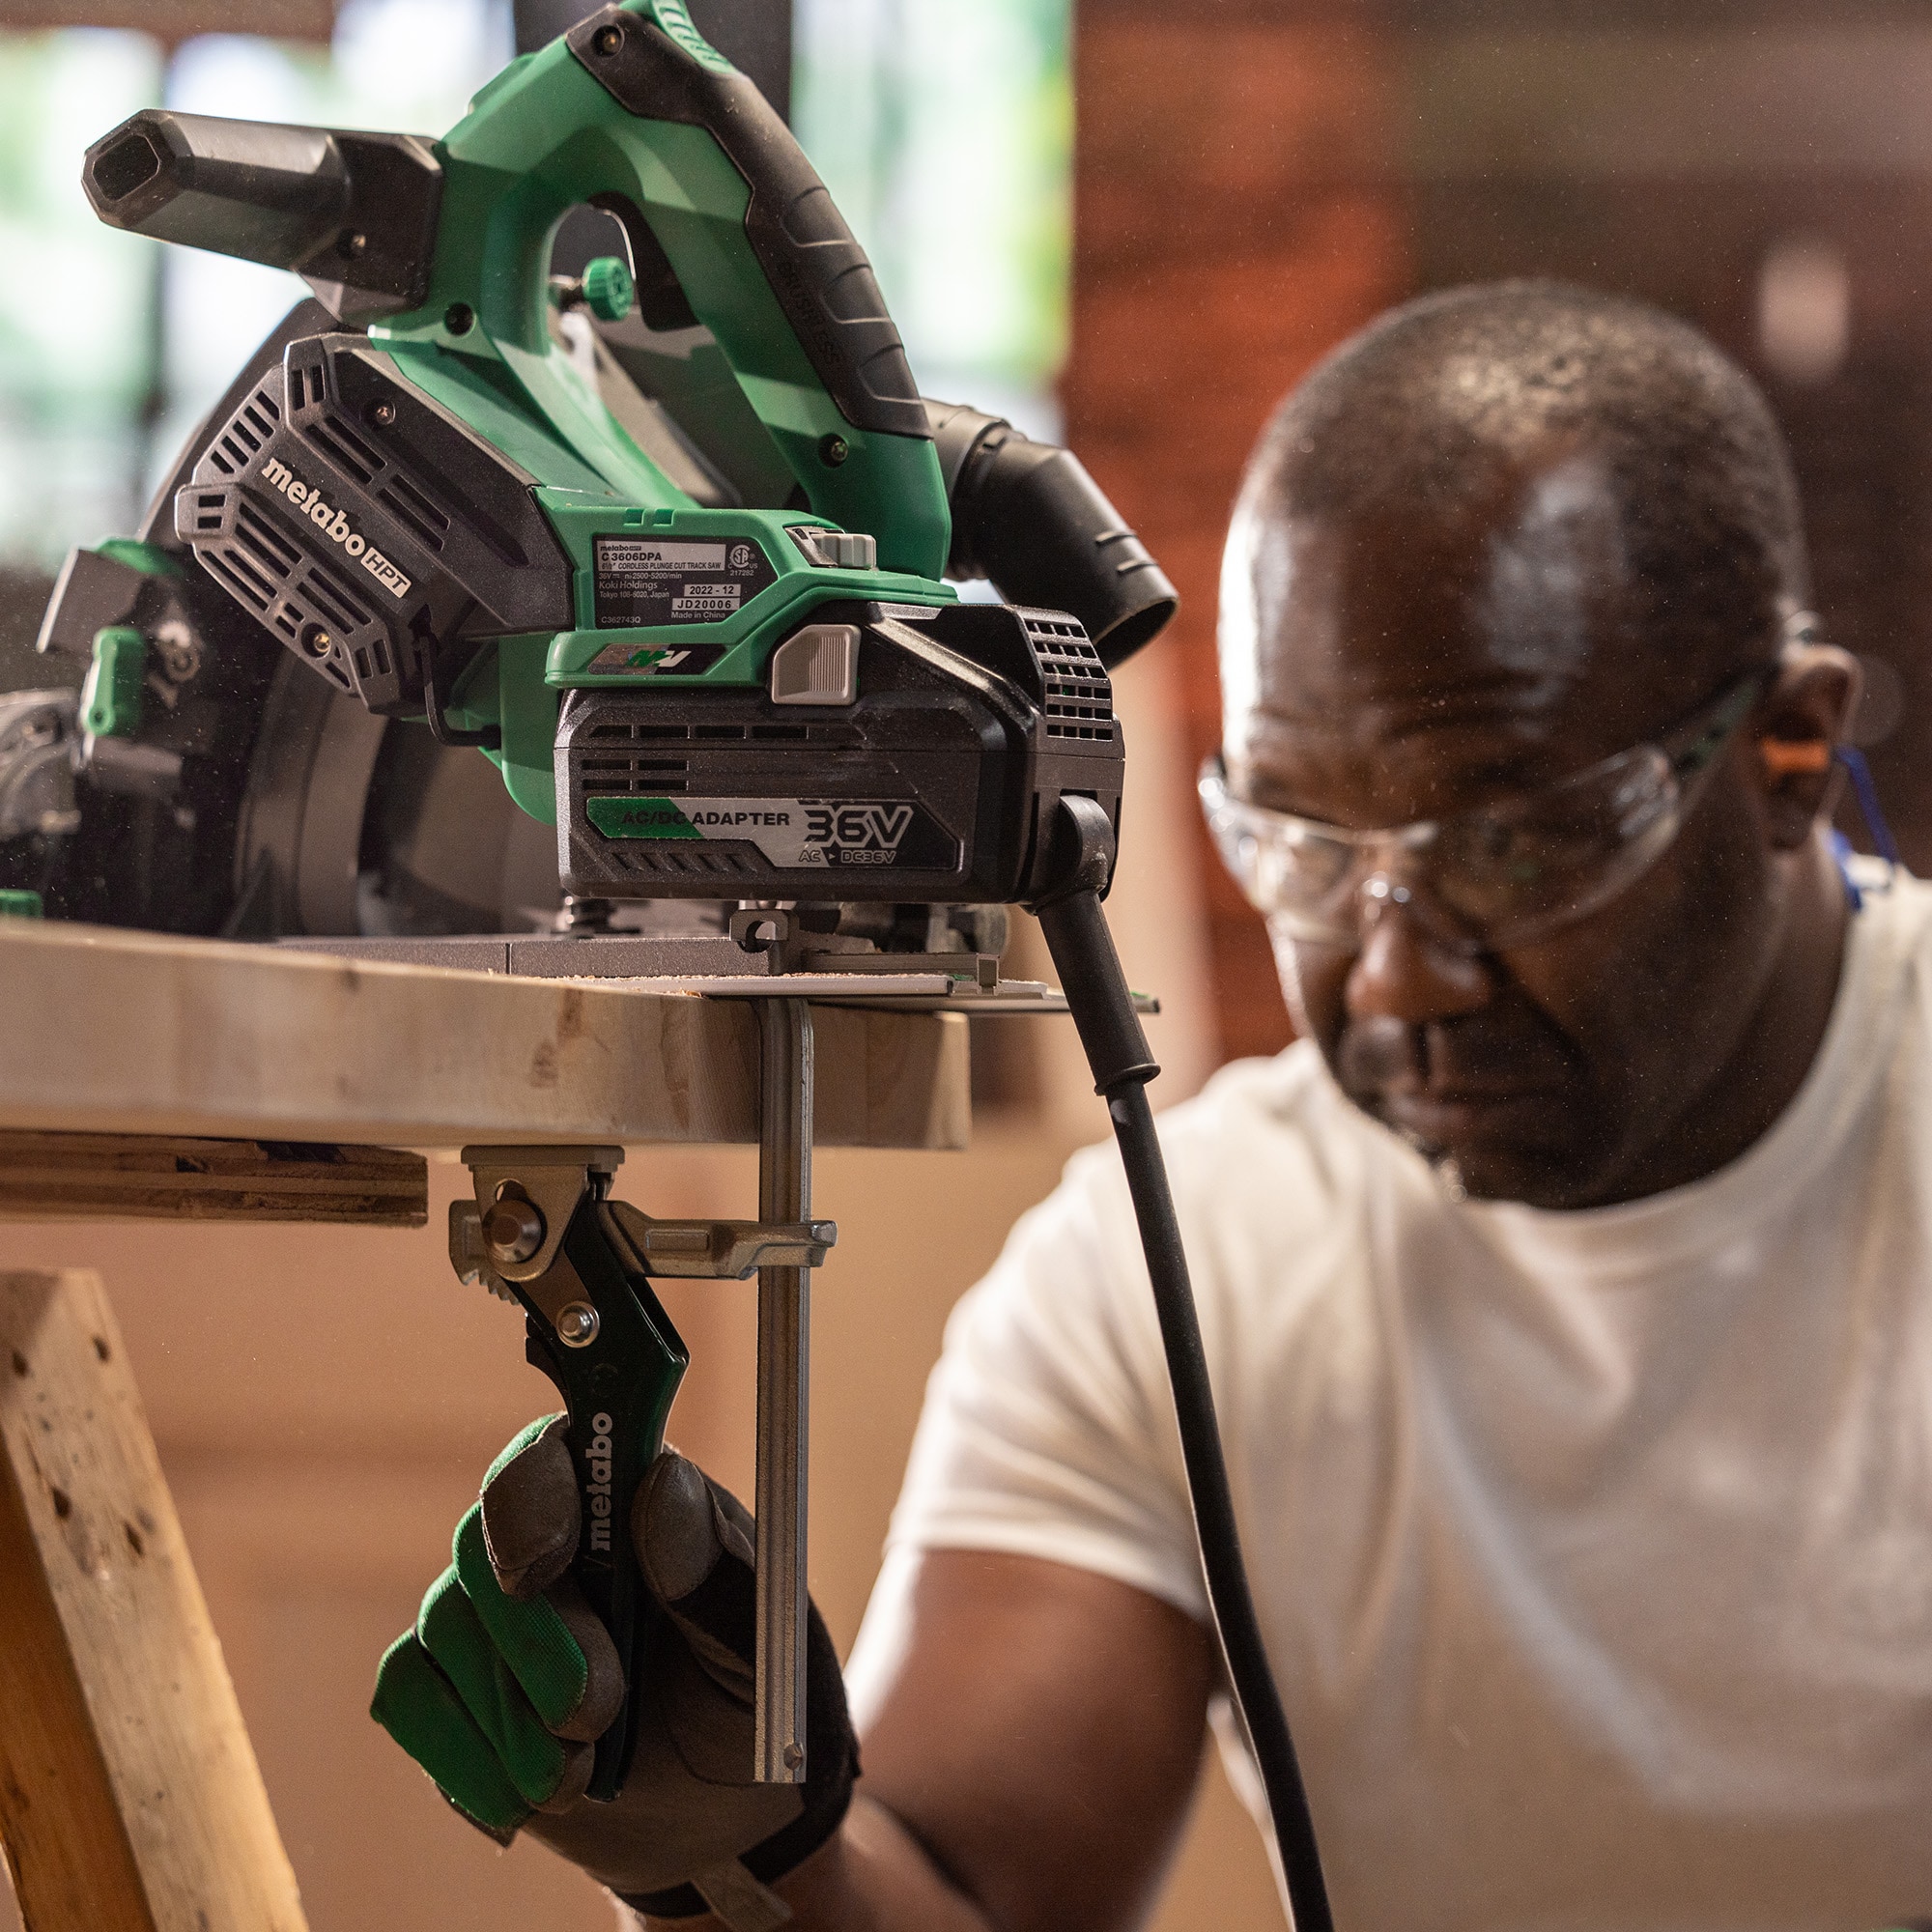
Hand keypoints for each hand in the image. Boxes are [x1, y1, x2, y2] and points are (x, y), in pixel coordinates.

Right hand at [372, 1416, 855, 1925]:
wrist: (721, 1817)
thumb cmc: (752, 1703)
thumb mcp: (764, 1645)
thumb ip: (717, 1572)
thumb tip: (660, 1489)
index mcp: (629, 1497)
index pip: (553, 1449)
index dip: (533, 1493)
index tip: (545, 1562)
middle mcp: (550, 1536)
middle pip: (481, 1543)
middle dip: (533, 1640)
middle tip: (595, 1711)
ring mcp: (491, 1610)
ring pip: (444, 1624)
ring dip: (508, 1714)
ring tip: (580, 1769)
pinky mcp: (451, 1685)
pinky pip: (408, 1696)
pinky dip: (463, 1755)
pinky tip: (529, 1791)